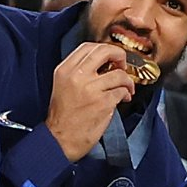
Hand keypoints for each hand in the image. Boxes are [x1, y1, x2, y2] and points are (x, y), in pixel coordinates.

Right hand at [47, 40, 137, 161]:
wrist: (59, 140)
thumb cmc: (62, 117)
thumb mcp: (63, 86)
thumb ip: (78, 72)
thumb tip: (102, 63)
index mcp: (64, 70)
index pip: (88, 46)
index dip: (104, 48)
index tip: (111, 56)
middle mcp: (76, 76)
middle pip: (105, 51)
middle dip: (119, 55)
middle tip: (122, 64)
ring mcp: (90, 89)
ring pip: (119, 74)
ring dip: (127, 81)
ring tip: (126, 88)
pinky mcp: (102, 103)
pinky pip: (122, 91)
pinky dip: (126, 94)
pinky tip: (122, 98)